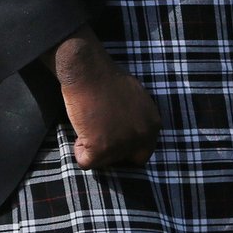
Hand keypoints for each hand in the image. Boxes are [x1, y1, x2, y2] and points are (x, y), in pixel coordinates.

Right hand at [48, 27, 160, 168]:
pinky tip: (80, 130)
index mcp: (153, 124)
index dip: (126, 148)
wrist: (88, 70)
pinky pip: (85, 162)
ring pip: (103, 162)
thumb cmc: (108, 79)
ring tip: (89, 123)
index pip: (143, 152)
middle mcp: (142, 137)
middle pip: (124, 160)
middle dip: (112, 152)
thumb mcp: (137, 99)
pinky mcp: (101, 148)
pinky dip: (78, 150)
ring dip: (93, 147)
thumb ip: (138, 120)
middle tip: (99, 136)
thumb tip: (131, 135)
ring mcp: (122, 144)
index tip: (112, 139)